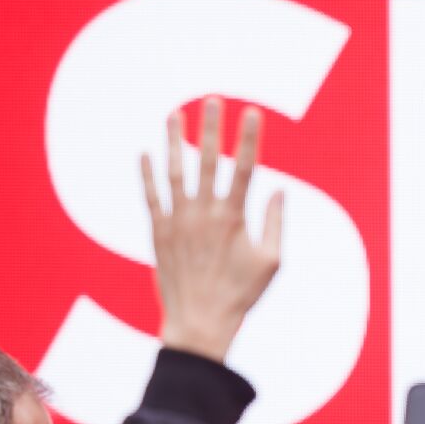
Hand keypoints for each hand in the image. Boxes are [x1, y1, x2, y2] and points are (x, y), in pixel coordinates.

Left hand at [142, 97, 284, 364]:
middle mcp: (204, 214)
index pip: (244, 168)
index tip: (252, 112)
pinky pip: (150, 197)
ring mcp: (178, 221)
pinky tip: (145, 153)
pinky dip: (146, 175)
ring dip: (174, 141)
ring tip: (173, 113)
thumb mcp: (271, 262)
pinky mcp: (159, 233)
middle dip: (210, 127)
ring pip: (175, 172)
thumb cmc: (241, 294)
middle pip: (208, 160)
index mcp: (234, 218)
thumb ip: (275, 223)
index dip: (249, 138)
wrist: (199, 324)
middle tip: (212, 99)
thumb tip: (279, 191)